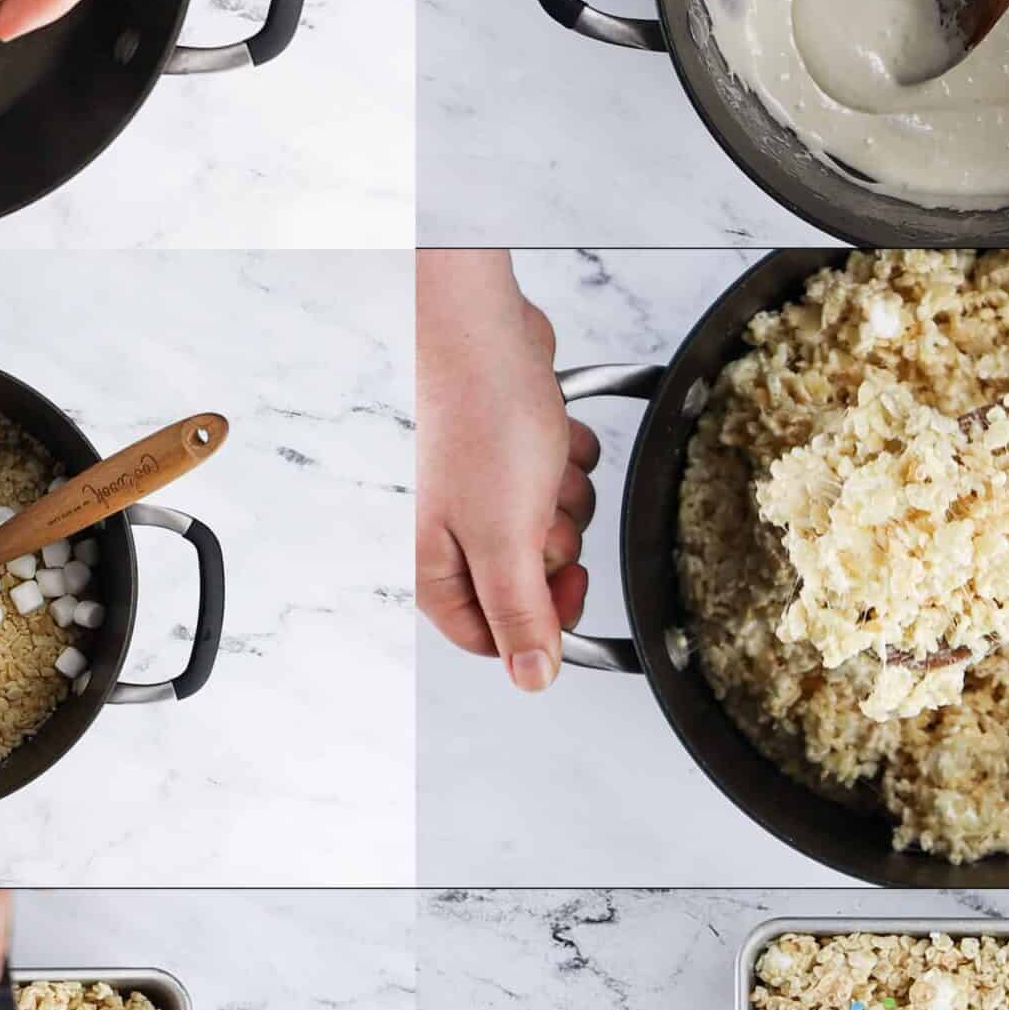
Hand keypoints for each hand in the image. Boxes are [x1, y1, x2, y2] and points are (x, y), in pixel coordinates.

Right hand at [417, 251, 597, 691]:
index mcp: (440, 567)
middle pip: (535, 580)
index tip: (562, 586)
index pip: (498, 636)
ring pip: (556, 527)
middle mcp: (459, 534)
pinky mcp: (514, 454)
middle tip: (540, 507)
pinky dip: (568, 456)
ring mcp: (487, 491)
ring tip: (542, 461)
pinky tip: (550, 433)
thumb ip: (520, 614)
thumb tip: (531, 677)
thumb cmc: (478, 420)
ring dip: (566, 494)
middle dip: (555, 543)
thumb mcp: (504, 537)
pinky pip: (563, 477)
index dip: (542, 621)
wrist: (486, 332)